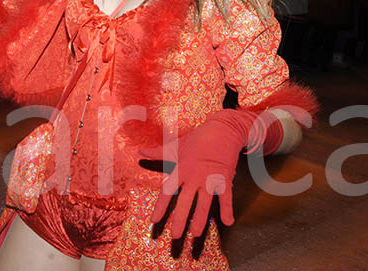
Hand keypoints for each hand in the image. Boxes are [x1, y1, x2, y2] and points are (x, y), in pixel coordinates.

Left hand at [139, 109, 277, 238]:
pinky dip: (228, 210)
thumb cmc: (197, 139)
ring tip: (196, 233)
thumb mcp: (176, 145)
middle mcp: (194, 176)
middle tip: (175, 236)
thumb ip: (157, 152)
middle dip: (180, 219)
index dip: (161, 206)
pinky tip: (228, 222)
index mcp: (181, 169)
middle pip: (185, 201)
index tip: (154, 220)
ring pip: (204, 203)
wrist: (222, 130)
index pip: (168, 191)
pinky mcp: (225, 179)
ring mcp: (210, 178)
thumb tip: (140, 152)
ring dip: (201, 219)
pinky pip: (226, 197)